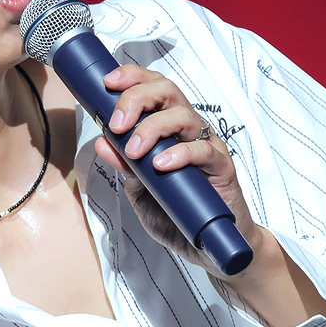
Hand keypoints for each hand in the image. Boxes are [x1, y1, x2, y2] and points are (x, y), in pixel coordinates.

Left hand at [97, 63, 325, 326]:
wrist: (209, 248)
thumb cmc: (177, 215)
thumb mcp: (142, 192)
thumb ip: (125, 168)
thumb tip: (103, 143)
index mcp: (168, 129)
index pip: (152, 88)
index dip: (132, 78)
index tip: (108, 83)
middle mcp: (188, 130)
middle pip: (167, 91)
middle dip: (137, 99)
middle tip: (117, 123)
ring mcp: (207, 146)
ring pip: (184, 115)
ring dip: (153, 127)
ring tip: (135, 151)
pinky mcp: (223, 168)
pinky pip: (204, 150)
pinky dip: (180, 153)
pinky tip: (161, 164)